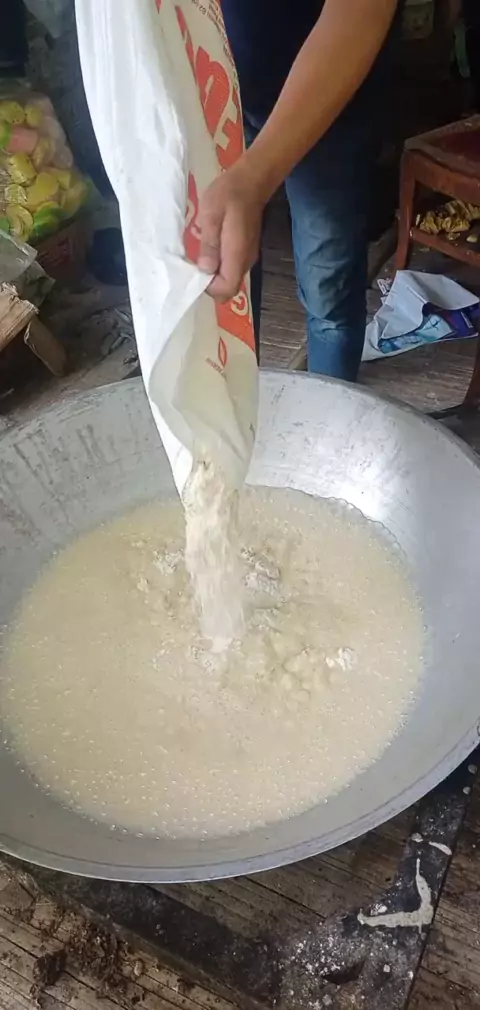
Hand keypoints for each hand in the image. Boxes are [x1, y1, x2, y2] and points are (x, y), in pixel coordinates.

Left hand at [197, 162, 264, 301]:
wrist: (251, 180)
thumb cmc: (229, 194)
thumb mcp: (211, 216)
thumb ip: (210, 245)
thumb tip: (205, 270)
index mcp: (237, 254)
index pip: (227, 289)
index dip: (210, 288)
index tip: (195, 274)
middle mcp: (245, 260)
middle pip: (229, 287)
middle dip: (210, 284)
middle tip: (193, 265)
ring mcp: (247, 256)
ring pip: (230, 279)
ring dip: (214, 274)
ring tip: (199, 255)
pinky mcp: (245, 250)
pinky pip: (232, 268)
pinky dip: (219, 265)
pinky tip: (210, 249)